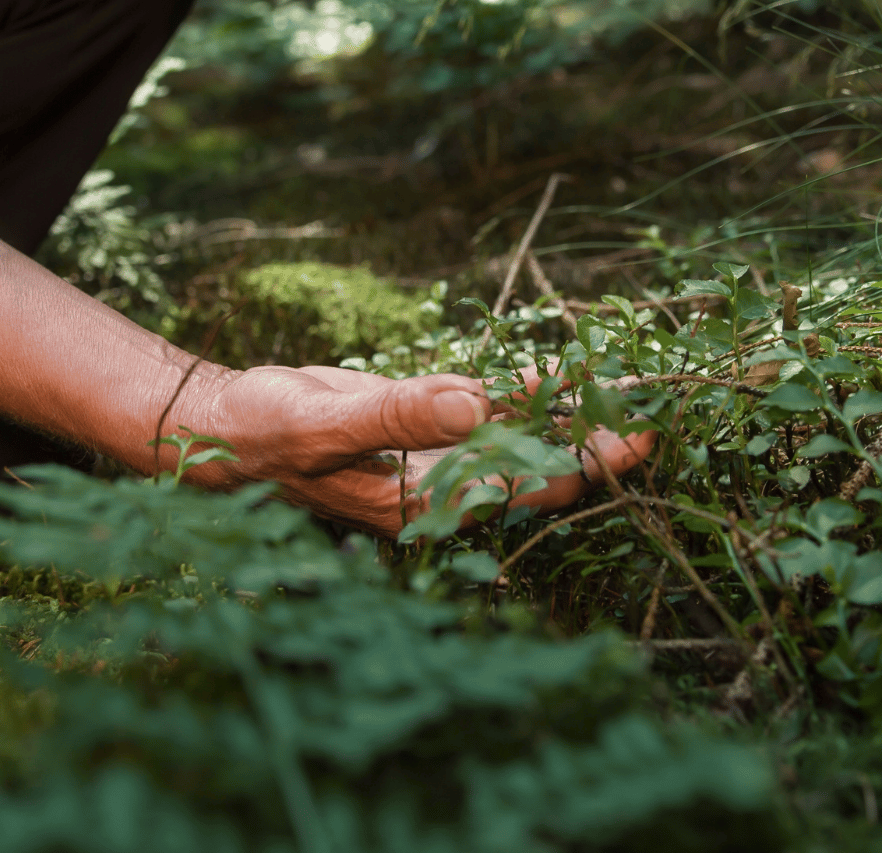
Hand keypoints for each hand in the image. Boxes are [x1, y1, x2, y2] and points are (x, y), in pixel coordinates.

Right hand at [165, 365, 655, 536]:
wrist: (222, 428)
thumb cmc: (263, 434)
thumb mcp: (324, 421)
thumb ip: (399, 414)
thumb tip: (477, 402)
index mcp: (426, 502)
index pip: (530, 489)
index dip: (589, 461)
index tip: (640, 428)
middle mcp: (442, 490)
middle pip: (542, 473)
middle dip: (599, 443)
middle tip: (659, 406)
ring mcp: (437, 463)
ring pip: (523, 446)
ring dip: (572, 420)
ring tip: (629, 389)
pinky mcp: (426, 434)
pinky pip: (493, 420)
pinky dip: (528, 399)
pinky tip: (560, 377)